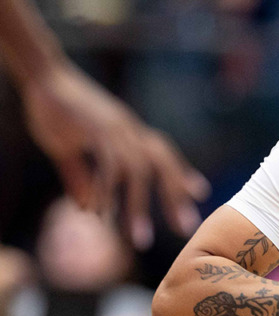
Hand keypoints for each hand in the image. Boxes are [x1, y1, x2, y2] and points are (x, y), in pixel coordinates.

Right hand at [19, 62, 209, 248]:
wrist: (41, 77)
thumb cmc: (56, 110)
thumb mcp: (68, 149)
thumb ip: (80, 178)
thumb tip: (88, 208)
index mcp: (129, 133)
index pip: (164, 155)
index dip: (181, 174)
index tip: (200, 195)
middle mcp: (129, 131)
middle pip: (162, 164)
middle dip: (175, 197)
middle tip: (185, 229)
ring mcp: (115, 129)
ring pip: (137, 172)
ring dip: (139, 206)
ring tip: (140, 238)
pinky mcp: (96, 129)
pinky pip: (108, 165)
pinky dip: (106, 191)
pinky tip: (101, 213)